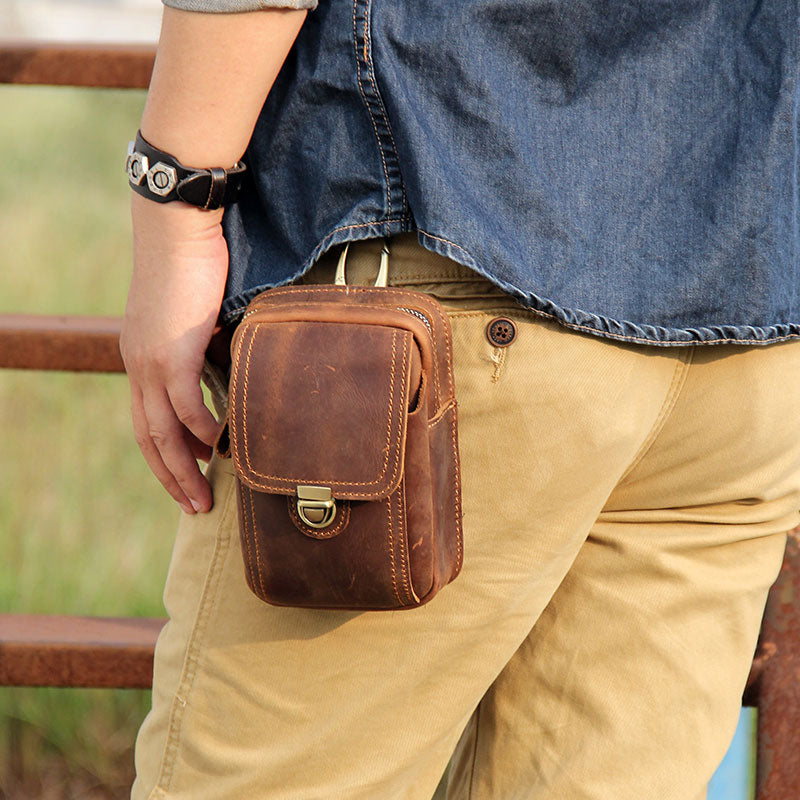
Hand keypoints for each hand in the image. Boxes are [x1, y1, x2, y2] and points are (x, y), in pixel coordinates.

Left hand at [120, 193, 227, 513]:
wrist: (178, 227)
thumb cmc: (194, 264)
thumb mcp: (196, 316)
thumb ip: (205, 349)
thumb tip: (235, 371)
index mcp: (141, 359)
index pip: (146, 421)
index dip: (165, 457)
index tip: (188, 480)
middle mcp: (139, 366)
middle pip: (149, 437)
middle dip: (172, 477)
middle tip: (195, 506)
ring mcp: (151, 361)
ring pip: (161, 431)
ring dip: (185, 468)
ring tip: (206, 496)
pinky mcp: (172, 351)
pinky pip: (186, 405)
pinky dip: (204, 430)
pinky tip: (222, 447)